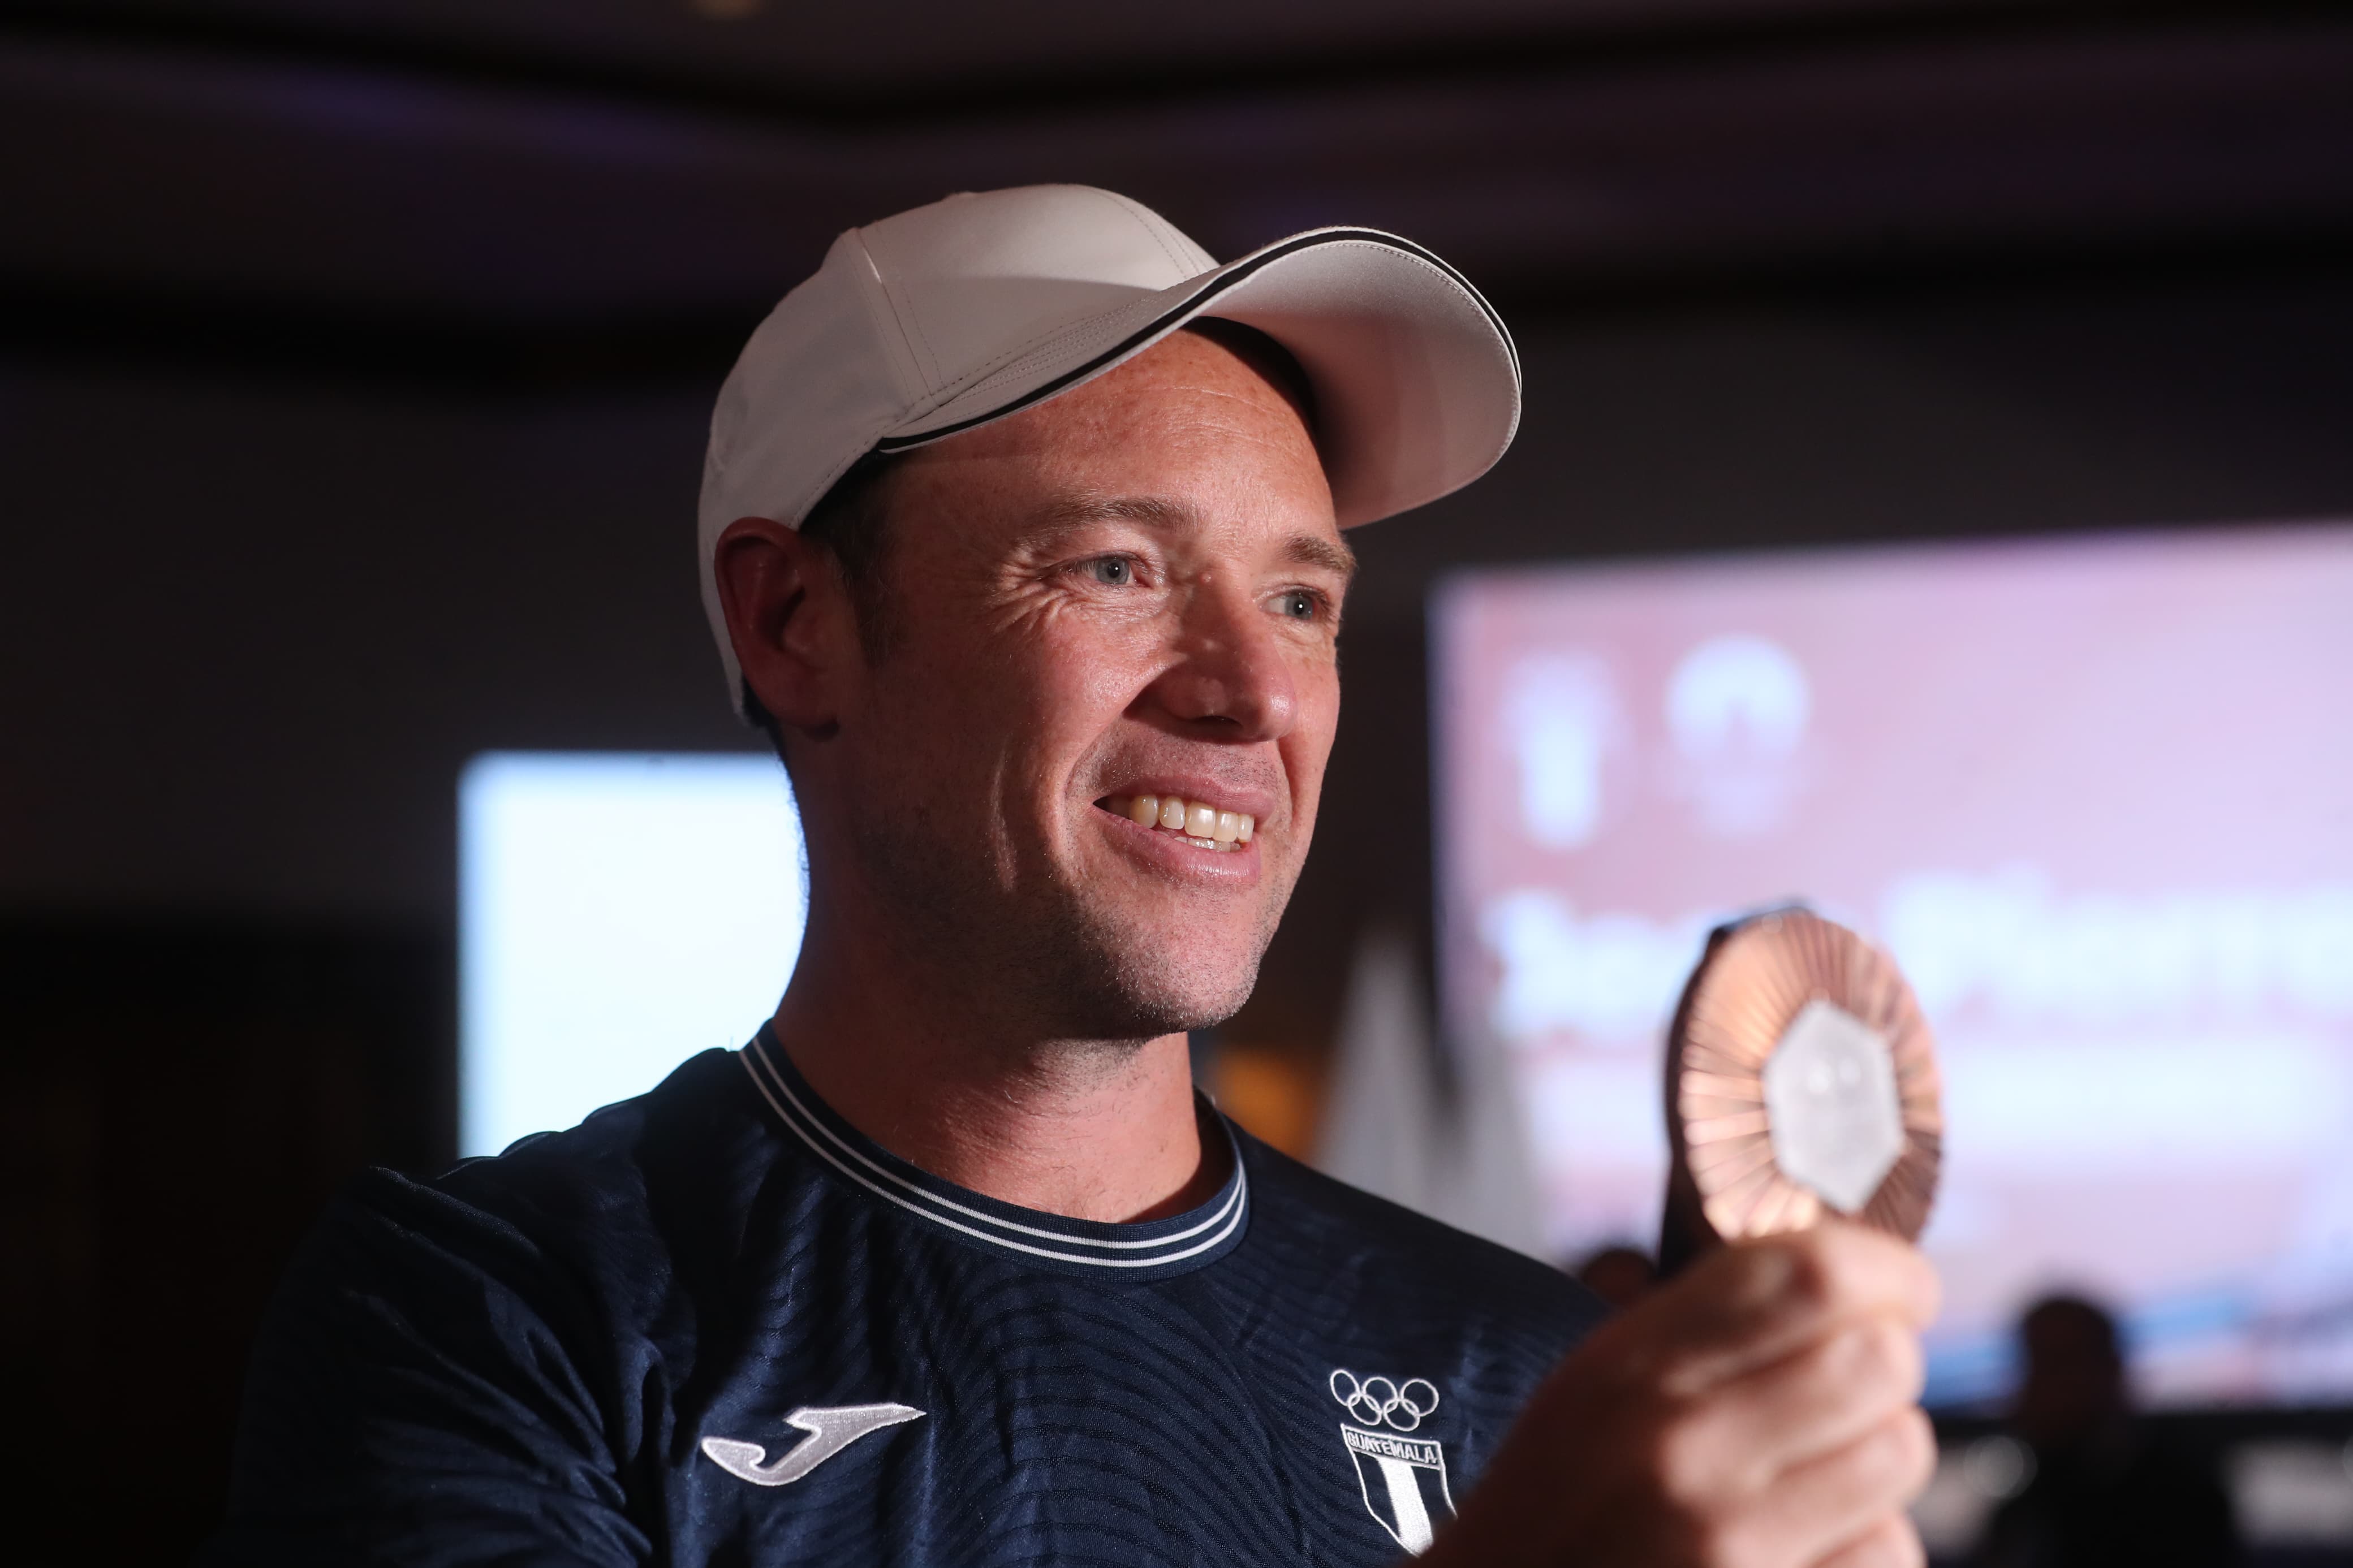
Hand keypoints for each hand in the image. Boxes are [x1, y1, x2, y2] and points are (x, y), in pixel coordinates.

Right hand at [1427, 1222, 1939, 1567]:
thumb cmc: (1556, 1505)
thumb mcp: (1595, 1385)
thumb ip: (1706, 1325)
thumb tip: (1852, 1279)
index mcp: (1631, 1366)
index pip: (1811, 1276)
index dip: (1887, 1270)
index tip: (1899, 1287)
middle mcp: (1683, 1447)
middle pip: (1879, 1359)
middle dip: (1884, 1362)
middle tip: (1853, 1381)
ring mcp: (1731, 1542)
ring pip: (1900, 1452)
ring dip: (1877, 1452)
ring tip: (1816, 1467)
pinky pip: (1888, 1549)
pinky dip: (1864, 1542)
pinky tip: (1800, 1542)